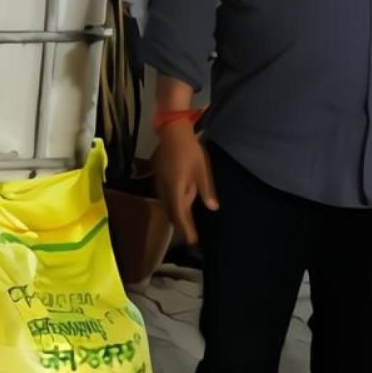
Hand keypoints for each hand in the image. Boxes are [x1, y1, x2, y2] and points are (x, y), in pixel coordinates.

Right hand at [151, 124, 216, 246]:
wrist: (172, 131)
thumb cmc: (190, 150)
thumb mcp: (201, 171)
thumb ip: (206, 190)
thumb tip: (212, 208)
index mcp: (175, 188)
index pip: (179, 214)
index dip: (185, 228)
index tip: (192, 240)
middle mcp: (164, 189)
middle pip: (171, 212)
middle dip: (180, 224)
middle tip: (191, 236)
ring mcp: (159, 183)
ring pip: (166, 204)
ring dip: (176, 214)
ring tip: (186, 223)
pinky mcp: (158, 177)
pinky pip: (165, 196)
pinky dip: (173, 204)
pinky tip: (180, 203)